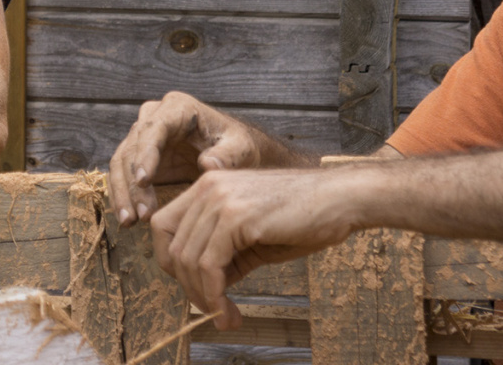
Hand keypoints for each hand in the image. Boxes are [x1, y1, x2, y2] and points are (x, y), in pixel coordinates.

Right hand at [108, 92, 267, 227]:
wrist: (235, 156)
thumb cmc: (239, 147)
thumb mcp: (241, 148)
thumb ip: (229, 154)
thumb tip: (208, 164)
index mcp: (178, 107)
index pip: (154, 128)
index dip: (145, 153)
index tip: (144, 180)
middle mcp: (155, 117)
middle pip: (132, 147)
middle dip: (133, 183)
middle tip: (141, 214)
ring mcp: (144, 137)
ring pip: (121, 163)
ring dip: (122, 193)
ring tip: (130, 221)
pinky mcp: (140, 158)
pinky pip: (123, 175)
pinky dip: (123, 197)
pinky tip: (127, 219)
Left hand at [150, 168, 356, 329]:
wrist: (340, 200)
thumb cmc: (303, 218)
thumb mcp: (252, 237)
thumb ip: (224, 255)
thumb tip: (203, 287)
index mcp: (208, 186)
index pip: (162, 226)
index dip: (170, 262)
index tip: (194, 287)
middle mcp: (208, 187)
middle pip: (171, 247)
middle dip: (188, 288)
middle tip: (212, 312)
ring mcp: (220, 199)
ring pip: (188, 261)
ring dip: (203, 299)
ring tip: (225, 317)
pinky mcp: (236, 216)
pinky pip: (209, 266)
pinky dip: (214, 296)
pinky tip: (230, 311)